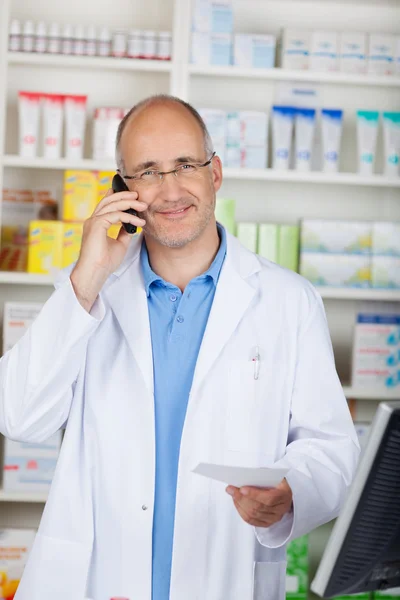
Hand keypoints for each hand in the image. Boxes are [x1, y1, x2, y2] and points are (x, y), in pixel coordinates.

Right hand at [71, 189, 146, 311]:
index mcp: (96, 224)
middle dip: (124, 195)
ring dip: (129, 203)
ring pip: (112, 205)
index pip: (106, 205)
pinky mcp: (97, 225)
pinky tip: (139, 222)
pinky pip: (116, 215)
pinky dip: (129, 217)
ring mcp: (93, 222)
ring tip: (143, 206)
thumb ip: (124, 233)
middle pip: (109, 200)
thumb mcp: (119, 244)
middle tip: (138, 196)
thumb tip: (133, 225)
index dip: (117, 196)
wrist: (95, 273)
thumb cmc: (104, 263)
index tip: (131, 195)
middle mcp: (93, 220)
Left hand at [226, 478, 292, 527]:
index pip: (269, 498)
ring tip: (232, 494)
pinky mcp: (267, 523)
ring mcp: (274, 518)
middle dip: (242, 498)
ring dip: (240, 504)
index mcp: (285, 495)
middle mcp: (281, 509)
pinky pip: (252, 521)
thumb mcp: (273, 474)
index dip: (254, 494)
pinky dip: (242, 512)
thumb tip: (245, 477)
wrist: (285, 491)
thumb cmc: (277, 480)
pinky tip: (237, 503)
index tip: (242, 488)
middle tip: (230, 489)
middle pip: (258, 507)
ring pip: (253, 515)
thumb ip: (262, 475)